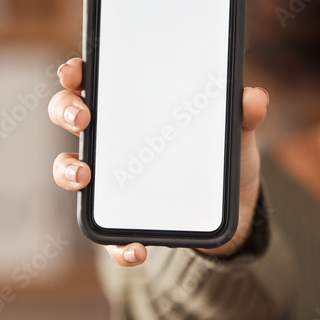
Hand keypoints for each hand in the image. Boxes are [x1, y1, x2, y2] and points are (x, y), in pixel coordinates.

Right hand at [48, 57, 269, 266]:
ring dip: (67, 170)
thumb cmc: (221, 161)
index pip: (95, 80)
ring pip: (69, 169)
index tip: (76, 70)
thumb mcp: (236, 136)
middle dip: (66, 110)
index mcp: (133, 108)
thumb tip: (254, 97)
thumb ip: (243, 115)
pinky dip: (117, 244)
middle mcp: (112, 139)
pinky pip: (107, 234)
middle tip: (82, 117)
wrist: (233, 216)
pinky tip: (136, 248)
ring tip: (84, 175)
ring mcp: (111, 180)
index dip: (77, 72)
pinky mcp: (122, 221)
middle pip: (70, 115)